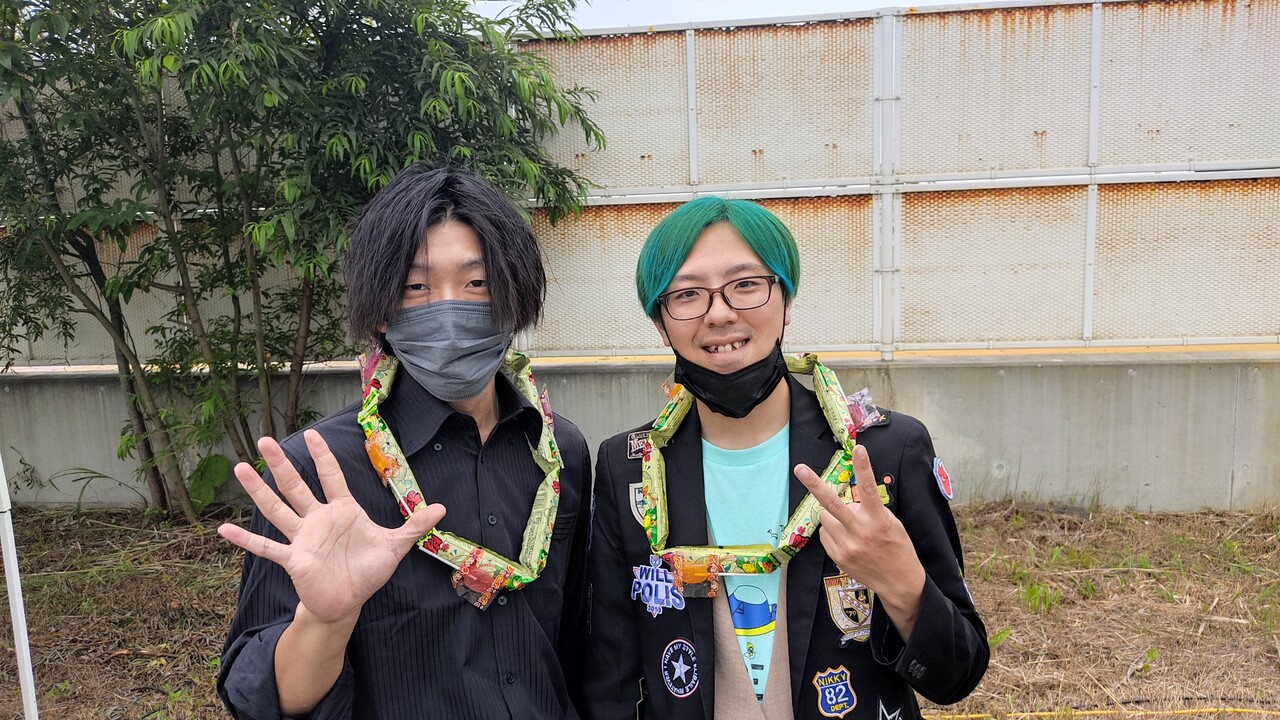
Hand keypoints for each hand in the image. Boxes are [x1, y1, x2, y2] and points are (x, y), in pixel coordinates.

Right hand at [218, 429, 445, 624]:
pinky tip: (223, 529)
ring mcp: (303, 538)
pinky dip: (245, 540)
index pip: (331, 477)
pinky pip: (267, 548)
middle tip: (265, 439)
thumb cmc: (368, 570)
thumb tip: (442, 508)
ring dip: (259, 490)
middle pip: (297, 486)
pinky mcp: (294, 560)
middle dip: (282, 464)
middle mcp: (318, 519)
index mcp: (342, 511)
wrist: (350, 601)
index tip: (311, 434)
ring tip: (241, 468)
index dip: (322, 456)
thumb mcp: (395, 546)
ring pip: (277, 510)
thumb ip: (414, 525)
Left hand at [795, 444, 924, 638]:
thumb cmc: (897, 547)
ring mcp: (847, 546)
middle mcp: (861, 531)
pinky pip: (825, 534)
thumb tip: (847, 501)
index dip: (864, 468)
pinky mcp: (838, 557)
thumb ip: (870, 510)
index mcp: (878, 519)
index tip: (859, 449)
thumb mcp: (891, 523)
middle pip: (832, 504)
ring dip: (833, 516)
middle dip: (814, 484)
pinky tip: (847, 539)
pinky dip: (832, 532)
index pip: (870, 489)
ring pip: (826, 517)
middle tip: (799, 469)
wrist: (898, 582)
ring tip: (850, 526)